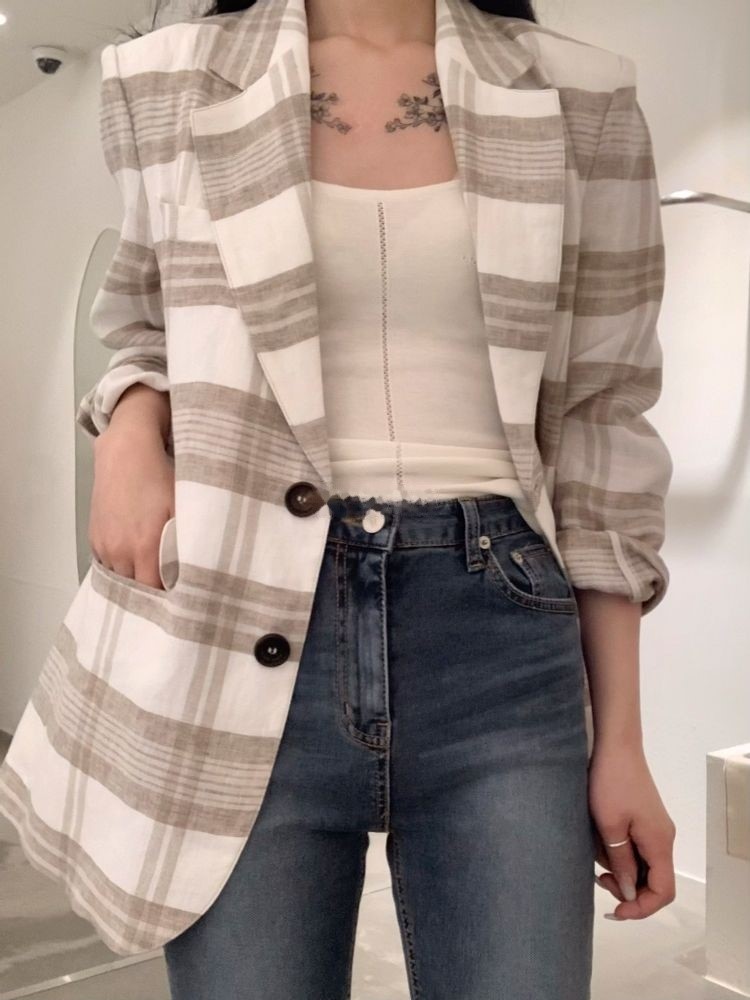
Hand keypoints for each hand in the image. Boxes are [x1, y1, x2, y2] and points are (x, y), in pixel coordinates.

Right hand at [90, 425, 174, 590]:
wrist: (126, 454)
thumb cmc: (160, 479)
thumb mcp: (180, 509)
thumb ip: (182, 545)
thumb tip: (193, 573)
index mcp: (144, 547)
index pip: (153, 591)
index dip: (167, 599)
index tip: (180, 600)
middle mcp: (120, 551)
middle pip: (134, 589)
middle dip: (150, 594)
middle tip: (168, 595)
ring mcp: (104, 545)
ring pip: (119, 579)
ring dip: (133, 581)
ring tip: (151, 578)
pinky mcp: (94, 538)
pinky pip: (107, 566)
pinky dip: (121, 568)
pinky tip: (134, 561)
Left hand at [588, 743, 676, 919]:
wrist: (614, 745)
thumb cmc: (610, 784)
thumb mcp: (610, 827)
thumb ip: (622, 862)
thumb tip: (628, 891)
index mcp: (659, 843)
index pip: (663, 891)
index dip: (641, 907)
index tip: (615, 909)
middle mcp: (662, 838)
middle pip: (652, 880)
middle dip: (625, 886)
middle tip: (598, 877)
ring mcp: (653, 827)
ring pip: (640, 863)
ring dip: (617, 865)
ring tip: (594, 847)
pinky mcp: (643, 818)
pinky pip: (634, 846)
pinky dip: (617, 850)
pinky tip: (599, 837)